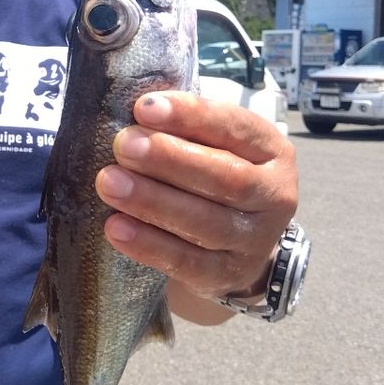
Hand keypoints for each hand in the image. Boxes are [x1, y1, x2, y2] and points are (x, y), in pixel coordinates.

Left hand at [94, 91, 297, 321]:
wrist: (235, 247)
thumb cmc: (213, 177)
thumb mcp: (212, 145)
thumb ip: (184, 128)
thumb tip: (138, 111)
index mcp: (272, 151)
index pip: (235, 127)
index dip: (191, 116)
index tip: (144, 108)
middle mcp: (274, 196)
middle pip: (226, 177)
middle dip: (170, 159)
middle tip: (123, 145)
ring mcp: (255, 241)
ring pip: (206, 222)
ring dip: (153, 201)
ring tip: (109, 183)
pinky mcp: (227, 276)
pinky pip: (187, 262)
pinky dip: (149, 245)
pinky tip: (115, 227)